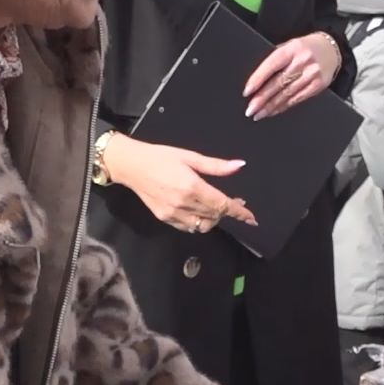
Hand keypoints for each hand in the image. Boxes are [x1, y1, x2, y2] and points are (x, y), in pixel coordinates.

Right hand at [100, 134, 257, 233]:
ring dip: (214, 219)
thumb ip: (216, 166)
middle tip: (235, 202)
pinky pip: (189, 227)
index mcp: (192, 186)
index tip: (251, 218)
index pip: (222, 204)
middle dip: (228, 211)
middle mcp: (183, 203)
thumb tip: (239, 166)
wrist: (132, 166)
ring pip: (203, 225)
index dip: (239, 212)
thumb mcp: (190, 157)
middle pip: (215, 215)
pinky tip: (200, 212)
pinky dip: (199, 223)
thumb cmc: (160, 157)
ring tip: (216, 207)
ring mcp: (173, 213)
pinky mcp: (165, 218)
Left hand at [243, 33, 339, 119]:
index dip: (258, 79)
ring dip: (271, 106)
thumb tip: (256, 81)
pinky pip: (297, 99)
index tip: (247, 91)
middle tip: (250, 109)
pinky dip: (284, 106)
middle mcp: (302, 61)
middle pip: (278, 83)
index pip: (271, 65)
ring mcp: (311, 74)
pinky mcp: (318, 85)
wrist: (332, 48)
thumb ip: (276, 59)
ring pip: (287, 94)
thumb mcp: (289, 46)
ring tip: (258, 114)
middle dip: (262, 98)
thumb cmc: (306, 47)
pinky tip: (274, 111)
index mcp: (292, 49)